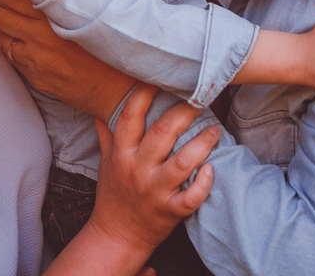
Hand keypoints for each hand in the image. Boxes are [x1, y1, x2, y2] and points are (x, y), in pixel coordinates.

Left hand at [0, 0, 136, 121]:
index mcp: (60, 13)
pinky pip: (11, 55)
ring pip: (1, 33)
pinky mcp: (37, 77)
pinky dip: (8, 42)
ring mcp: (37, 59)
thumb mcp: (127, 2)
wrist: (127, 95)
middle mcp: (42, 36)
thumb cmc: (127, 45)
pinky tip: (12, 33)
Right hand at [88, 84, 217, 252]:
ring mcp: (155, 191)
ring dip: (202, 144)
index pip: (130, 117)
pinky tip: (212, 168)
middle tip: (199, 99)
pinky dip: (204, 183)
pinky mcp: (170, 211)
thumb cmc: (113, 194)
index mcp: (121, 154)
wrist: (116, 235)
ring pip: (183, 163)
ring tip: (215, 130)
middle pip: (163, 133)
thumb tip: (99, 107)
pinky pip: (191, 197)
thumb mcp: (106, 162)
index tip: (159, 79)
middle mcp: (137, 169)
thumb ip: (107, 133)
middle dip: (184, 112)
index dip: (144, 94)